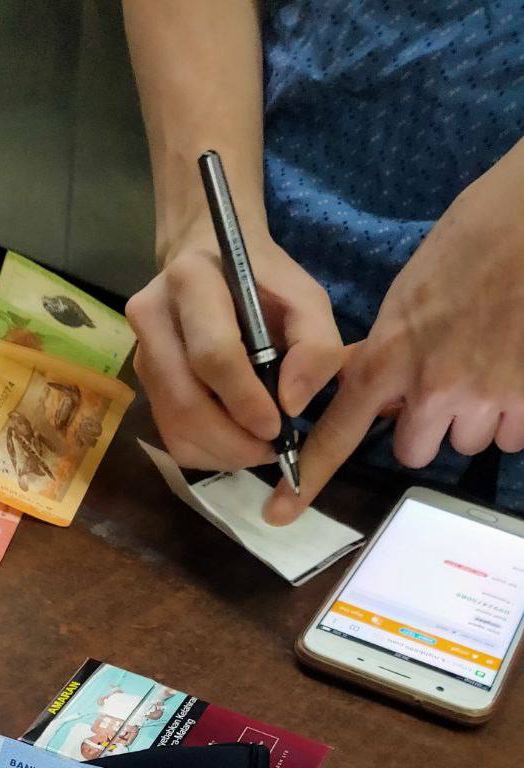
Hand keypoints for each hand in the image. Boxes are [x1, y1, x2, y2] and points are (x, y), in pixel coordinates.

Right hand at [126, 225, 342, 472]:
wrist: (213, 262)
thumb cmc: (264, 283)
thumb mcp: (306, 299)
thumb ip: (316, 345)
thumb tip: (292, 404)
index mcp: (191, 281)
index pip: (213, 354)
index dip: (246, 400)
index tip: (278, 426)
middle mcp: (152, 316)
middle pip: (186, 401)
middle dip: (233, 439)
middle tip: (271, 448)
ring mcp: (141, 352)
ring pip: (175, 425)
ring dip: (221, 451)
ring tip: (258, 447)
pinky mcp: (143, 382)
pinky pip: (170, 436)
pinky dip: (207, 452)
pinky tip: (235, 441)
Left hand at [265, 144, 523, 524]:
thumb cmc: (471, 242)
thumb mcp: (407, 298)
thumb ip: (386, 354)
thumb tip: (378, 393)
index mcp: (389, 358)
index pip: (338, 432)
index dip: (308, 478)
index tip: (280, 512)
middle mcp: (432, 388)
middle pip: (414, 453)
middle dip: (426, 427)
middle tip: (444, 383)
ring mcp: (482, 398)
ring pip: (466, 444)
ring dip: (473, 418)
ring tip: (487, 362)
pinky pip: (509, 436)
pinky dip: (511, 413)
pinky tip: (513, 369)